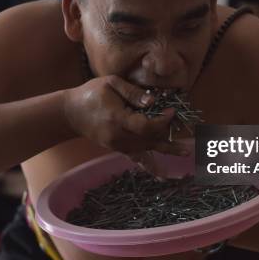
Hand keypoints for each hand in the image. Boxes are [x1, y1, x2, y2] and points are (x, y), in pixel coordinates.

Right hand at [63, 75, 188, 158]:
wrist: (71, 112)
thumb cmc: (91, 93)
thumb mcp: (111, 83)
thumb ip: (133, 92)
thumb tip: (154, 101)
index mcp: (117, 119)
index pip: (146, 125)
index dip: (162, 121)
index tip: (172, 111)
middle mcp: (119, 136)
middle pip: (149, 139)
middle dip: (169, 134)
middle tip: (187, 133)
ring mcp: (117, 145)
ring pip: (146, 148)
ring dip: (166, 149)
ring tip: (186, 152)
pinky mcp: (117, 148)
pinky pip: (136, 158)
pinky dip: (150, 167)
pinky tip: (162, 176)